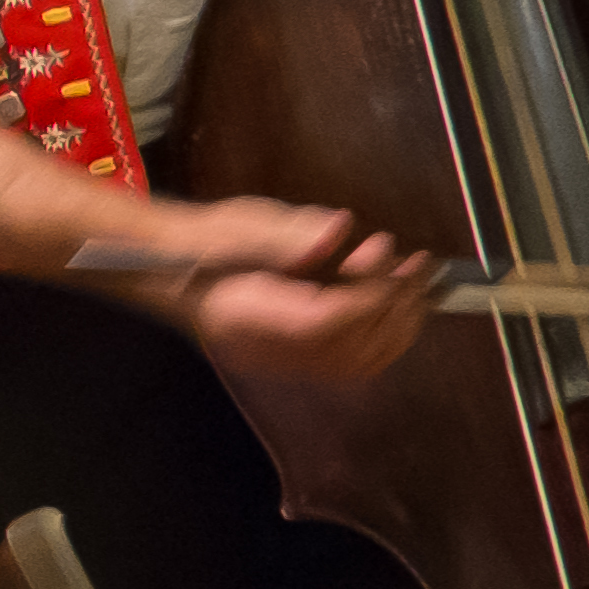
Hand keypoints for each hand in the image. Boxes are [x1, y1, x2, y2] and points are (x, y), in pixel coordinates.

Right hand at [143, 195, 438, 378]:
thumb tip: (338, 231)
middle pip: (349, 348)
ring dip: (398, 323)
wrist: (169, 273)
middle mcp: (270, 350)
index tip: (388, 250)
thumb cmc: (202, 244)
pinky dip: (386, 336)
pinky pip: (353, 363)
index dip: (367, 291)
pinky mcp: (297, 358)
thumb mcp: (239, 225)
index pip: (324, 320)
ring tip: (418, 281)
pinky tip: (399, 305)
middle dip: (393, 304)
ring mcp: (284, 360)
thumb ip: (288, 233)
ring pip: (357, 362)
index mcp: (249, 317)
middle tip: (417, 264)